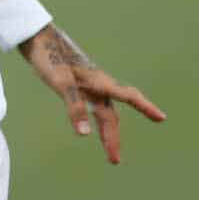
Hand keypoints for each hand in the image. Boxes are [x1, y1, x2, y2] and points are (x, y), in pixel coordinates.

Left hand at [18, 23, 165, 163]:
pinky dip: (94, 120)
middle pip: (111, 114)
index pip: (128, 96)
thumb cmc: (50, 57)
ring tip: (109, 153)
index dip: (145, 107)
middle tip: (114, 161)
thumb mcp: (61, 83)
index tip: (162, 118)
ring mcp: (88, 84)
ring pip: (102, 112)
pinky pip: (92, 107)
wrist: (37, 38)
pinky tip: (89, 127)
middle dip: (114, 137)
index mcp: (99, 81)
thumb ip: (74, 107)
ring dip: (106, 132)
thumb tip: (85, 134)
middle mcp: (97, 84)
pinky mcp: (77, 84)